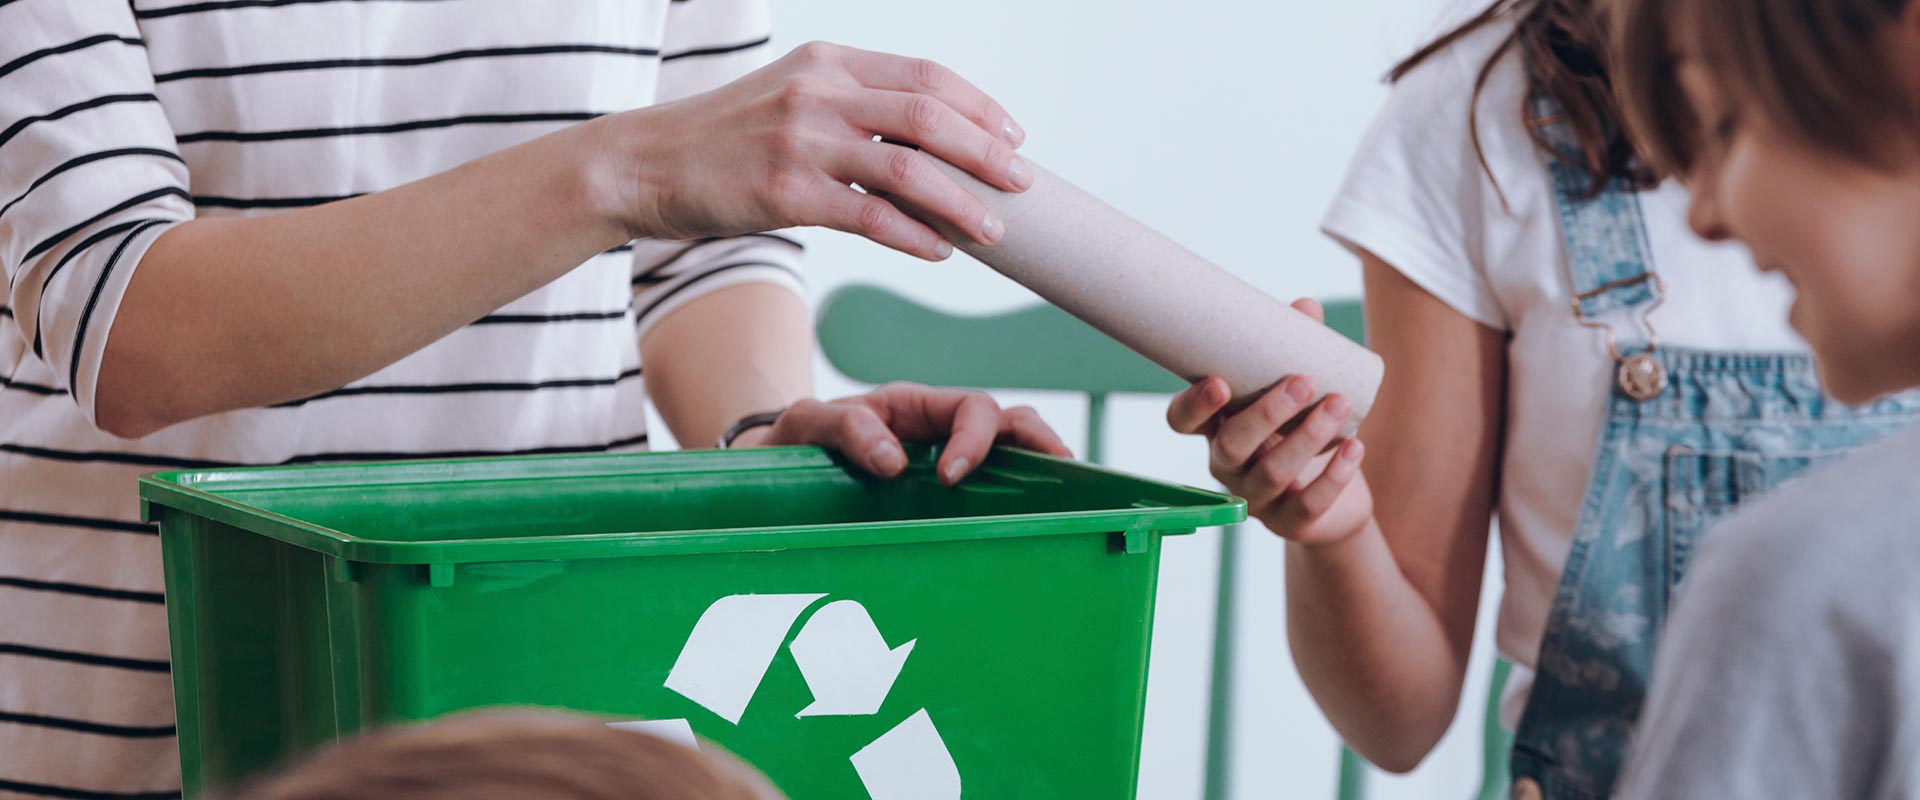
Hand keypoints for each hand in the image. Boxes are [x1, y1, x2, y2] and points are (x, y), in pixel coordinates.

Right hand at [610, 41, 1029, 259]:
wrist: (644, 163)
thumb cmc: (725, 139)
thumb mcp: (790, 97)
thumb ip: (851, 106)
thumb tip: (926, 143)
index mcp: (828, 62)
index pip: (926, 75)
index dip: (980, 107)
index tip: (1013, 136)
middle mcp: (820, 93)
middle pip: (931, 116)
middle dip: (988, 152)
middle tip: (1023, 181)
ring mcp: (802, 142)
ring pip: (911, 169)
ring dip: (963, 202)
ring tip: (994, 228)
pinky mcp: (786, 193)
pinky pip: (871, 217)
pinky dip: (916, 236)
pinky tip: (939, 252)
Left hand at [736, 382, 1071, 484]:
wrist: (768, 473)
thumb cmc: (789, 444)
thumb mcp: (805, 424)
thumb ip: (844, 427)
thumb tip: (894, 460)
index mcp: (912, 408)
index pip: (970, 407)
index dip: (975, 438)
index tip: (954, 477)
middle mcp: (937, 433)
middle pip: (1007, 422)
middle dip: (1038, 440)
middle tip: (1058, 469)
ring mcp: (942, 464)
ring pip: (1009, 453)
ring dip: (1039, 465)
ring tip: (1069, 492)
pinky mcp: (939, 499)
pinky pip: (989, 491)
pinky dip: (1018, 499)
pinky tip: (1036, 522)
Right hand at [1165, 299, 1374, 544]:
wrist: (1333, 501)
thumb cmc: (1301, 432)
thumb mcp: (1295, 392)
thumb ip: (1295, 350)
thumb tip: (1306, 307)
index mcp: (1216, 429)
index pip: (1182, 422)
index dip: (1194, 406)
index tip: (1219, 382)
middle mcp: (1228, 466)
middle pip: (1231, 445)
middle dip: (1266, 413)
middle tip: (1303, 382)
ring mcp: (1256, 499)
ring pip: (1272, 472)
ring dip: (1307, 436)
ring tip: (1340, 403)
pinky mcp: (1291, 523)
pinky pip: (1308, 504)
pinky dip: (1334, 475)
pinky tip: (1355, 448)